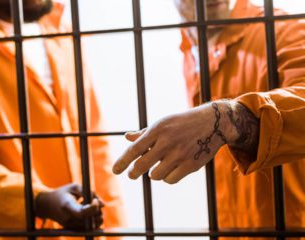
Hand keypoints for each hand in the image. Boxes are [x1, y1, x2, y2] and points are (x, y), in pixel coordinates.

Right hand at [35, 183, 103, 229]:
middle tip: (95, 202)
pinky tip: (89, 213)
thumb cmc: (62, 193)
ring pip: (91, 226)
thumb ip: (89, 193)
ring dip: (96, 216)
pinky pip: (87, 229)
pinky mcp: (72, 230)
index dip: (93, 207)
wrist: (46, 205)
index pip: (83, 212)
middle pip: (89, 220)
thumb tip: (103, 204)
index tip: (95, 200)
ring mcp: (69, 226)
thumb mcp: (74, 187)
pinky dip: (92, 221)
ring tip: (90, 207)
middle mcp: (68, 219)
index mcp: (67, 206)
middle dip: (98, 212)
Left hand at [113, 101, 249, 183]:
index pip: (134, 149)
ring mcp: (179, 155)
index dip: (123, 162)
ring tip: (158, 166)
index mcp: (157, 130)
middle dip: (133, 173)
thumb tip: (127, 137)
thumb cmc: (182, 123)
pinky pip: (170, 180)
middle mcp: (167, 142)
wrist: (212, 124)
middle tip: (131, 174)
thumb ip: (144, 133)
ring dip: (154, 173)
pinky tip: (170, 170)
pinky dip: (167, 177)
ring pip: (155, 175)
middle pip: (142, 165)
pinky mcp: (190, 165)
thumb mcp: (163, 123)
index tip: (115, 171)